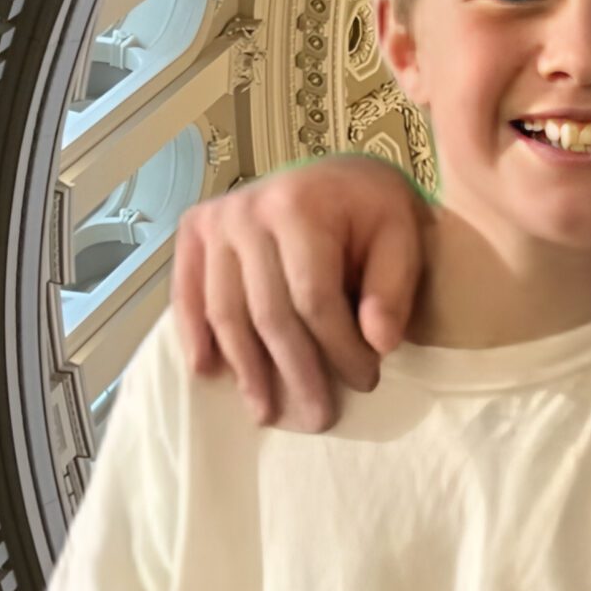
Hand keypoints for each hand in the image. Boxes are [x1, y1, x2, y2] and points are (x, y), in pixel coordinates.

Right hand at [171, 155, 427, 430]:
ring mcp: (216, 219)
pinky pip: (188, 293)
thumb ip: (393, 288)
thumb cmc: (375, 209)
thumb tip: (379, 344)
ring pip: (226, 311)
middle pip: (267, 310)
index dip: (339, 348)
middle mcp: (247, 210)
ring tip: (266, 412)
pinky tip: (208, 372)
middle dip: (295, 371)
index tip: (366, 382)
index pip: (314, 298)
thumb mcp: (402, 236)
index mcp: (301, 206)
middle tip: (317, 417)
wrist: (341, 174)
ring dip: (246, 369)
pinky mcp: (195, 229)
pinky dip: (194, 334)